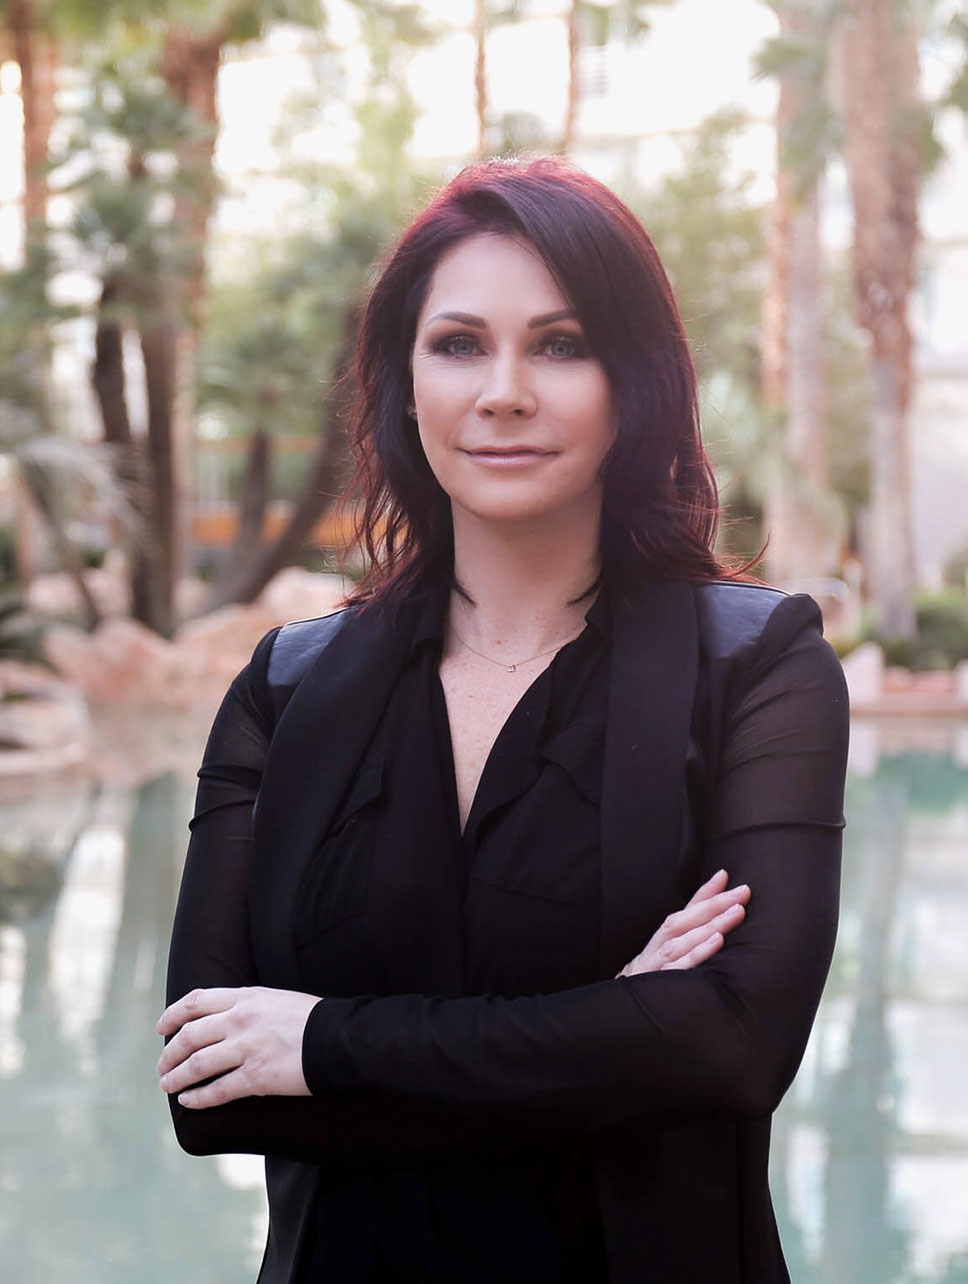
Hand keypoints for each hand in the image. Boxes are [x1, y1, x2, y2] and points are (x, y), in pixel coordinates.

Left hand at [156, 986, 320, 1108]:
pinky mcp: (256, 1077)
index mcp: (245, 998)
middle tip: (162, 1066)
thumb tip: (227, 1017)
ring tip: (167, 1086)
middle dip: (169, 1054)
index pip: (195, 1002)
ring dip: (176, 1078)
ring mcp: (246, 1049)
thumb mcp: (276, 998)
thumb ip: (248, 1005)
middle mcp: (239, 1020)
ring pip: (196, 1065)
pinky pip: (217, 1090)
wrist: (338, 1038)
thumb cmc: (312, 1018)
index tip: (162, 1028)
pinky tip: (189, 1102)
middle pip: (189, 1036)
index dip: (172, 1016)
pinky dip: (198, 1099)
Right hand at [616, 869, 749, 977]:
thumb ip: (695, 920)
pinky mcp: (661, 985)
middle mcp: (660, 946)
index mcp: (664, 937)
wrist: (624, 1008)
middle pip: (685, 921)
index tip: (725, 876)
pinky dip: (697, 954)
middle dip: (714, 905)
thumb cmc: (657, 971)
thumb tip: (719, 885)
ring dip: (709, 926)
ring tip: (734, 913)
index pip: (687, 910)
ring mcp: (658, 965)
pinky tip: (716, 942)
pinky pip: (679, 968)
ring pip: (682, 942)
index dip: (706, 892)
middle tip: (742, 893)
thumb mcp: (674, 946)